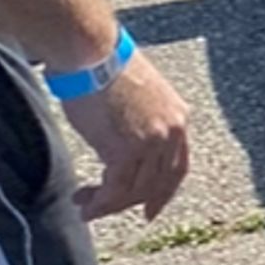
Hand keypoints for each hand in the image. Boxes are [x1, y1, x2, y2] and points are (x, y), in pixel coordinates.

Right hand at [65, 53, 192, 222]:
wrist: (93, 55)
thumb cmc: (105, 68)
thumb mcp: (140, 96)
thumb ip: (143, 122)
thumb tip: (124, 142)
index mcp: (179, 117)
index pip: (178, 166)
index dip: (164, 192)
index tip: (150, 210)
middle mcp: (172, 131)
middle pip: (158, 183)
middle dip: (130, 202)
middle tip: (102, 209)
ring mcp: (152, 141)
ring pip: (136, 190)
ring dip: (110, 205)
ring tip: (86, 206)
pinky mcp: (126, 149)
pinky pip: (117, 189)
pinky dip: (101, 203)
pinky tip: (86, 205)